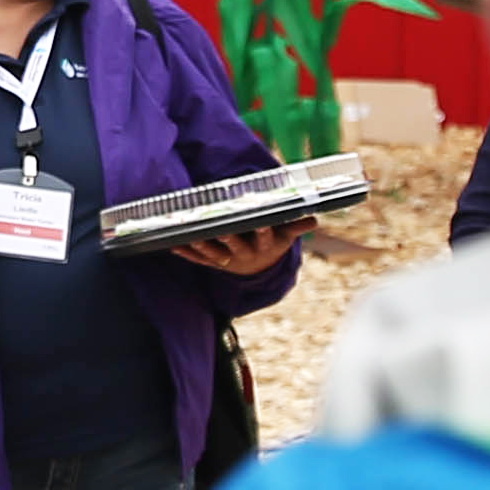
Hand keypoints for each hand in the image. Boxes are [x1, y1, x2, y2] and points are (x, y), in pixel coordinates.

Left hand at [172, 223, 302, 275]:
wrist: (259, 271)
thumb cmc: (272, 244)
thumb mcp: (285, 237)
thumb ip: (297, 227)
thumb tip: (315, 219)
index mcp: (263, 247)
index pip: (264, 237)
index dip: (263, 230)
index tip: (261, 222)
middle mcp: (244, 255)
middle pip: (235, 246)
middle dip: (227, 238)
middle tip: (219, 229)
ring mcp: (228, 261)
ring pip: (213, 254)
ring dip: (202, 246)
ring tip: (191, 237)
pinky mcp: (214, 264)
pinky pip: (198, 259)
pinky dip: (187, 253)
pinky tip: (173, 245)